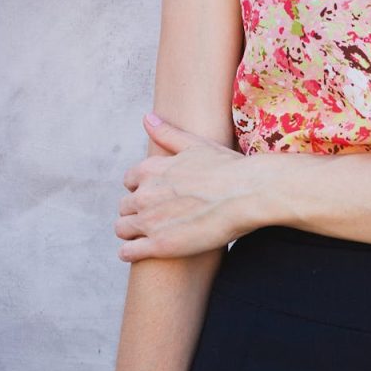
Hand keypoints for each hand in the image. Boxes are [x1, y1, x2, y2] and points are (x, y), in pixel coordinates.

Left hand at [114, 113, 247, 261]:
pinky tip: (141, 252)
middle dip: (137, 212)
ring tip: (148, 237)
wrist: (249, 194)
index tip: (156, 197)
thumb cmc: (229, 168)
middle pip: (124, 206)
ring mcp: (150, 220)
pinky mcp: (160, 245)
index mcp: (151, 169)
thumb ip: (167, 133)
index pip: (129, 181)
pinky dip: (131, 252)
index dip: (142, 189)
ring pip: (122, 228)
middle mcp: (144, 193)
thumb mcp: (196, 145)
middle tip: (157, 219)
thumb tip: (147, 118)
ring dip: (131, 232)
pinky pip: (128, 252)